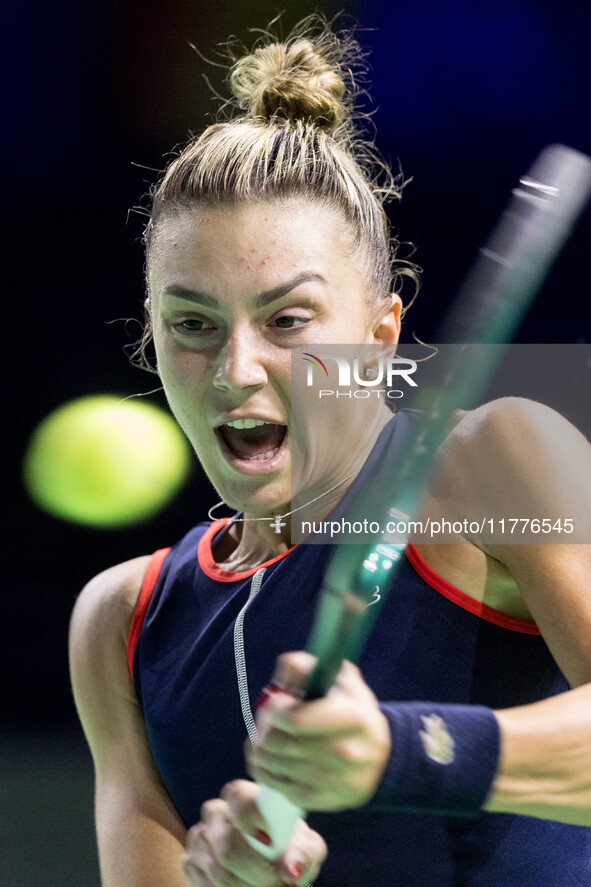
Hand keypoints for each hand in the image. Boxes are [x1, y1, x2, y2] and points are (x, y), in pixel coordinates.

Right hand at [181, 778, 325, 885]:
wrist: (269, 864)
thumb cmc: (288, 848)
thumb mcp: (305, 847)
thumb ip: (304, 853)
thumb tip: (290, 869)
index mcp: (242, 796)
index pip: (239, 797)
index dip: (252, 818)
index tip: (271, 842)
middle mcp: (215, 812)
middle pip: (227, 843)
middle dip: (258, 871)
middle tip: (277, 882)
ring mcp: (199, 837)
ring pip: (220, 872)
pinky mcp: (189, 863)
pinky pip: (207, 886)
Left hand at [246, 652, 390, 810]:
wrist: (384, 761)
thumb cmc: (356, 715)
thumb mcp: (345, 684)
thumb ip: (314, 669)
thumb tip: (288, 665)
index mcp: (353, 719)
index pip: (296, 720)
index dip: (274, 711)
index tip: (270, 704)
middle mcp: (346, 752)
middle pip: (283, 744)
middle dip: (263, 732)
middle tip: (260, 725)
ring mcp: (336, 780)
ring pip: (279, 768)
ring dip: (259, 754)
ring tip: (257, 744)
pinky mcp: (326, 800)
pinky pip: (285, 790)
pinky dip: (269, 777)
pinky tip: (268, 764)